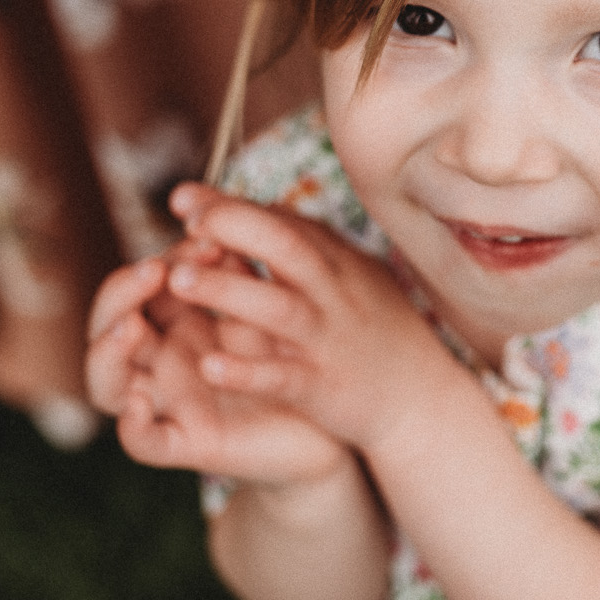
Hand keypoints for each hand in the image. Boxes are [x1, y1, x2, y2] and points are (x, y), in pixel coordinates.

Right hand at [85, 241, 354, 487]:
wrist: (326, 427)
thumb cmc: (289, 358)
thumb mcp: (264, 309)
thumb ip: (238, 271)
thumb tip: (220, 216)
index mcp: (174, 322)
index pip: (142, 285)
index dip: (161, 259)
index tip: (202, 236)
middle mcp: (159, 361)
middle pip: (107, 324)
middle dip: (120, 294)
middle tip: (153, 271)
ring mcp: (166, 403)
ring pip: (106, 382)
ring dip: (108, 353)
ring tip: (130, 329)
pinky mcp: (186, 444)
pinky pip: (142, 442)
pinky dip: (132, 426)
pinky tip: (140, 405)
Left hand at [164, 182, 465, 452]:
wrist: (422, 401)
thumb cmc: (378, 333)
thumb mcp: (354, 278)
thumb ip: (309, 247)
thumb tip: (258, 210)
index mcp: (337, 264)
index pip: (282, 222)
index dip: (231, 207)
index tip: (184, 198)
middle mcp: (333, 294)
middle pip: (285, 247)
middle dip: (234, 227)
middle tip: (186, 224)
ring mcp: (327, 339)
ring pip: (277, 307)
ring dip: (227, 290)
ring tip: (178, 279)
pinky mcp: (322, 387)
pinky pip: (281, 376)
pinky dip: (246, 371)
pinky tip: (207, 366)